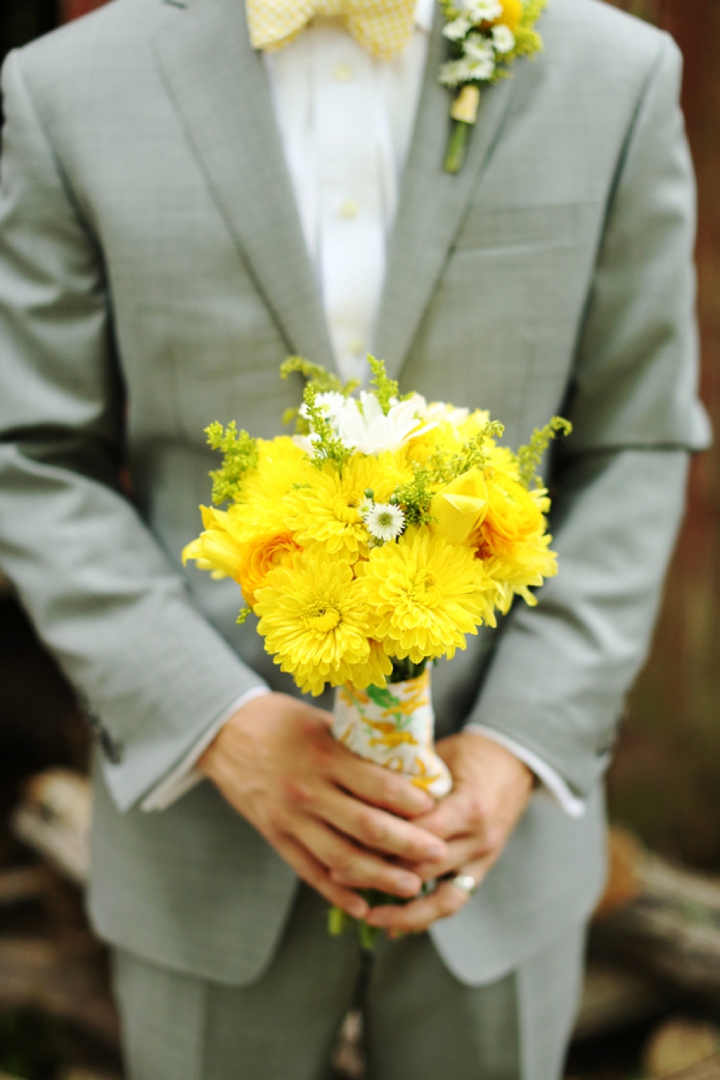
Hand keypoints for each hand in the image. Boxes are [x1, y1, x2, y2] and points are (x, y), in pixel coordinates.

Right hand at [198, 693, 448, 921]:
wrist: (223, 733)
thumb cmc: (280, 721)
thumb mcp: (322, 722)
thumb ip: (357, 746)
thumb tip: (406, 759)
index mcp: (324, 757)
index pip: (376, 784)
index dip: (410, 801)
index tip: (436, 808)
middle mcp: (307, 792)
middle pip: (366, 827)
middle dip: (408, 845)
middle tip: (438, 853)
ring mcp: (290, 819)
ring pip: (341, 858)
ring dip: (380, 877)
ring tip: (412, 886)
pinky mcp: (275, 837)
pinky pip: (310, 872)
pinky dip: (338, 893)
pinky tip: (363, 906)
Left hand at [361, 732, 533, 934]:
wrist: (514, 763)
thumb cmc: (470, 754)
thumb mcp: (440, 757)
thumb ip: (408, 778)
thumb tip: (358, 789)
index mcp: (468, 807)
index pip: (418, 832)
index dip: (380, 839)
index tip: (344, 838)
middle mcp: (479, 839)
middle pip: (424, 868)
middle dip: (379, 875)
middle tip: (338, 875)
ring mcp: (483, 860)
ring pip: (442, 899)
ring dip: (404, 911)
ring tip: (369, 918)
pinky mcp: (482, 871)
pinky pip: (453, 901)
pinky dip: (424, 916)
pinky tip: (395, 925)